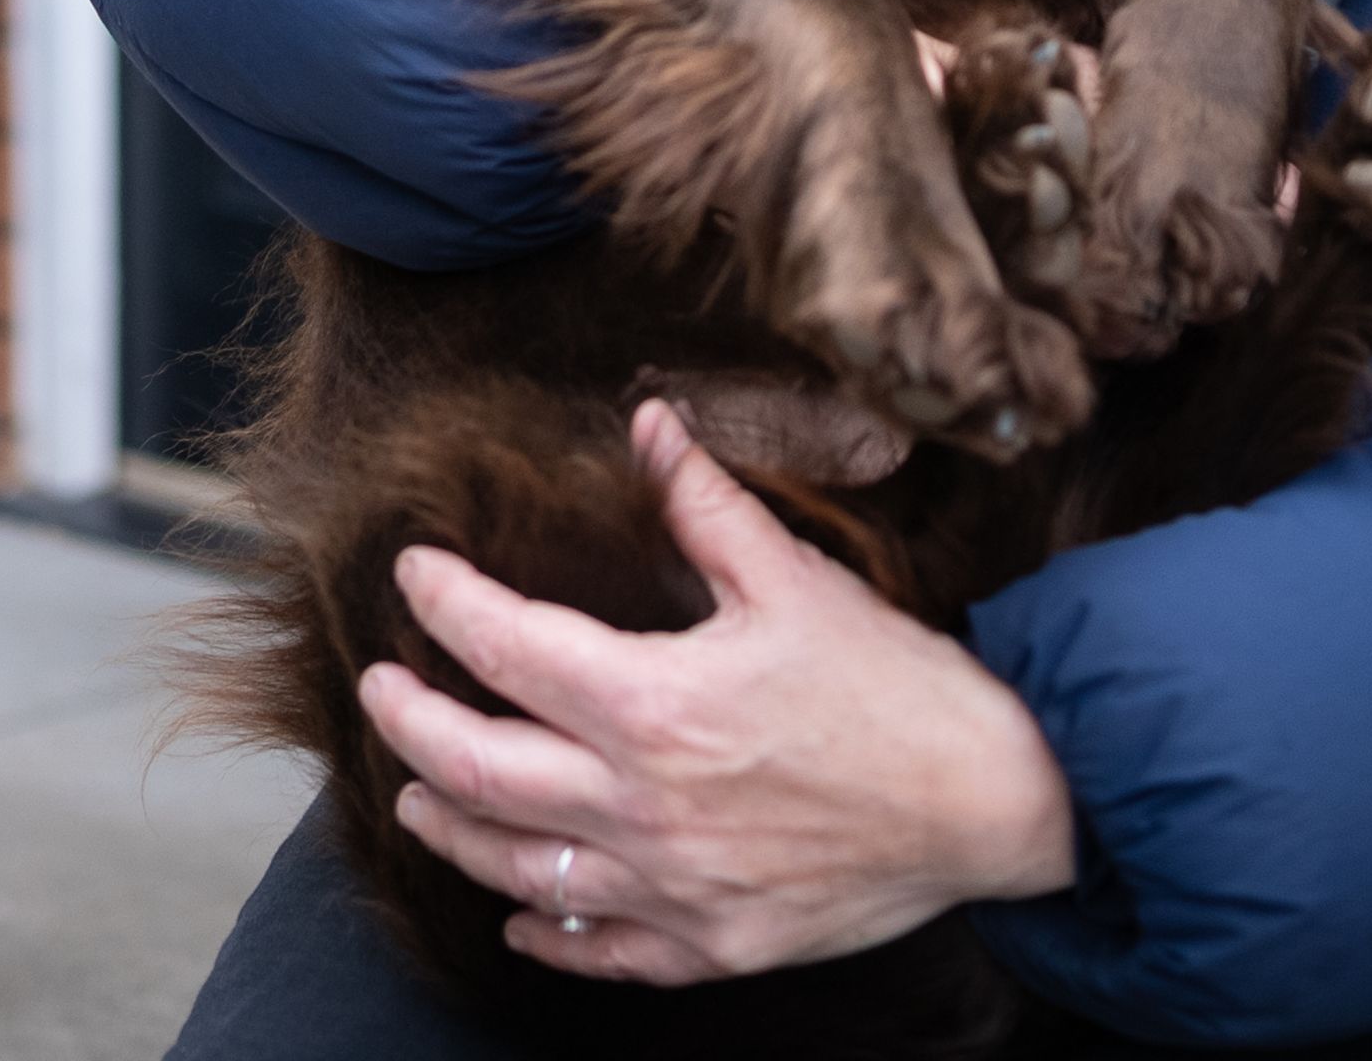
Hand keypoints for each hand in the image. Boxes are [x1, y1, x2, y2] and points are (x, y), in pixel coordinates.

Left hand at [359, 398, 1076, 983]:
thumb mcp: (795, 579)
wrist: (992, 801)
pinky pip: (596, 949)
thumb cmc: (896, 687)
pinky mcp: (708, 943)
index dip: (444, 603)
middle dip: (407, 723)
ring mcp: (670, 887)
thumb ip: (705, 503)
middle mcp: (644, 804)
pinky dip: (543, 928)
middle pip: (474, 770)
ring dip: (448, 825)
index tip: (415, 574)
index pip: (506, 647)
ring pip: (514, 868)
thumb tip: (650, 421)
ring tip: (415, 792)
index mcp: (657, 703)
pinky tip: (521, 911)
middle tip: (378, 688)